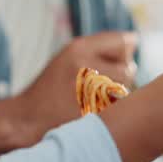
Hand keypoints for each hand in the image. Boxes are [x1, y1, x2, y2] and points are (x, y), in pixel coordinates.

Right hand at [17, 31, 137, 125]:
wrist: (27, 119)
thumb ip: (101, 46)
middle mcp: (85, 66)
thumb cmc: (52, 87)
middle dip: (119, 78)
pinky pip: (118, 111)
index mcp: (79, 48)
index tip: (107, 65)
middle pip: (129, 69)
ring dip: (117, 97)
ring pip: (126, 92)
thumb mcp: (69, 56)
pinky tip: (91, 113)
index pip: (125, 43)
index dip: (121, 54)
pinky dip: (111, 112)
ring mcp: (90, 92)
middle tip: (95, 87)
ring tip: (92, 100)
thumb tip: (134, 42)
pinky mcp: (93, 115)